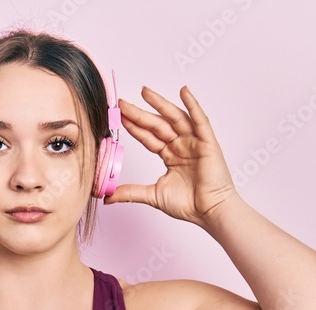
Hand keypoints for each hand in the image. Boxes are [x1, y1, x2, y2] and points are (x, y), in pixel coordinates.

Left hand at [105, 86, 237, 226]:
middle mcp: (181, 145)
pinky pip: (200, 120)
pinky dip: (193, 105)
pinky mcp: (207, 142)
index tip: (119, 116)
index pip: (148, 137)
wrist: (209, 212)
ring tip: (145, 92)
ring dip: (160, 104)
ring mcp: (194, 142)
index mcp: (170, 155)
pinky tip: (184, 91)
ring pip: (175, 118)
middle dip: (140, 113)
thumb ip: (130, 192)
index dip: (134, 126)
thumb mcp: (153, 195)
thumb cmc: (189, 204)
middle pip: (158, 124)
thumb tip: (107, 197)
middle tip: (123, 103)